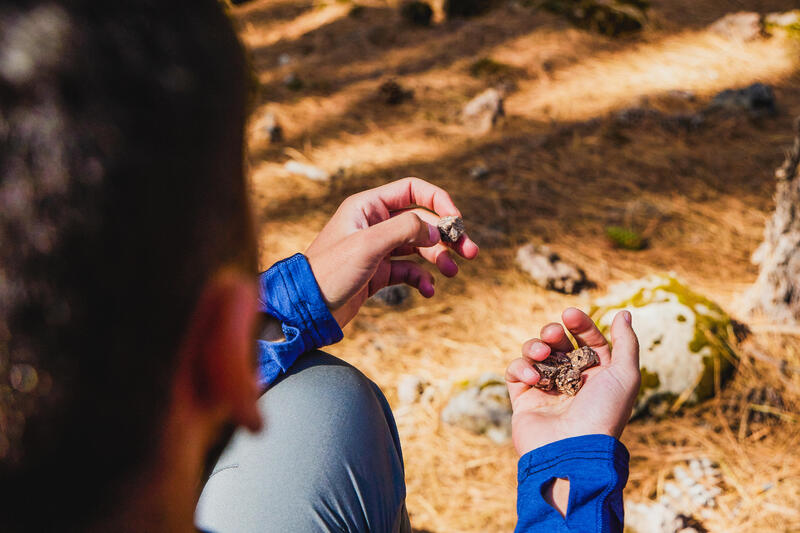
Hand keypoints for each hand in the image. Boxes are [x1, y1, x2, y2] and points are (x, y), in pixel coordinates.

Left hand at [305, 177, 479, 327]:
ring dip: (439, 258)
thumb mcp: (367, 246)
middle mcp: (374, 223)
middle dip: (446, 236)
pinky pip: (409, 270)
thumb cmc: (329, 272)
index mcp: (368, 206)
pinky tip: (428, 291)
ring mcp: (377, 249)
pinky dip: (422, 278)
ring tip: (452, 273)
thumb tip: (435, 231)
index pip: (412, 189)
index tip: (457, 221)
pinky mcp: (378, 272)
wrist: (306, 309)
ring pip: (419, 247)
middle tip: (470, 253)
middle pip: (421, 221)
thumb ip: (404, 230)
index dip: (439, 201)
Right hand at [505, 308, 639, 456]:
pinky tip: (533, 377)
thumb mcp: (625, 376)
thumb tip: (624, 313)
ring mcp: (546, 389)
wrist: (572, 450)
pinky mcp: (523, 398)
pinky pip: (516, 372)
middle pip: (559, 343)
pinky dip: (521, 368)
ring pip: (535, 353)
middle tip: (553, 334)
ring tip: (541, 353)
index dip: (580, 324)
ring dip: (535, 346)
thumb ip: (626, 342)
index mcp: (598, 375)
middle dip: (553, 333)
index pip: (588, 340)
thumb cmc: (603, 413)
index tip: (570, 315)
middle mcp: (572, 381)